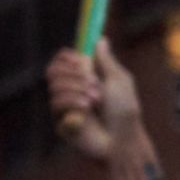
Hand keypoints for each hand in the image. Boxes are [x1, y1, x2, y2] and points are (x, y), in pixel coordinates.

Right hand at [46, 40, 144, 162]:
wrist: (123, 139)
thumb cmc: (125, 112)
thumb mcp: (119, 81)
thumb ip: (107, 61)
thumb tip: (100, 39)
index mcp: (85, 78)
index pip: (63, 60)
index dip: (67, 57)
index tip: (80, 60)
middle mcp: (72, 89)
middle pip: (53, 69)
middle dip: (74, 74)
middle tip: (94, 83)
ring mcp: (64, 105)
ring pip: (54, 85)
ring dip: (78, 89)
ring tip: (96, 101)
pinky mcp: (60, 120)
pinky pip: (56, 102)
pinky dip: (73, 102)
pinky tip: (87, 110)